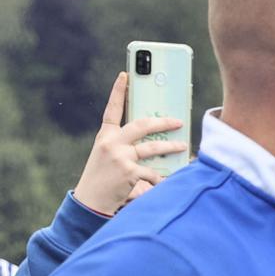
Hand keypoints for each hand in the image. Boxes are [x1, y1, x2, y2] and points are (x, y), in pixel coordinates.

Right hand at [76, 73, 187, 215]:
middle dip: (163, 122)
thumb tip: (158, 140)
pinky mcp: (128, 171)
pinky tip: (165, 181)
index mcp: (105, 136)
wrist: (89, 201)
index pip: (112, 109)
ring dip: (171, 147)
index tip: (126, 74)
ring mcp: (119, 156)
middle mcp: (110, 142)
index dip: (119, 91)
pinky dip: (161, 178)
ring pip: (153, 147)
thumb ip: (127, 146)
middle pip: (141, 125)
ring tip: (183, 147)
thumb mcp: (109, 157)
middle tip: (178, 121)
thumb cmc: (103, 178)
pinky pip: (153, 172)